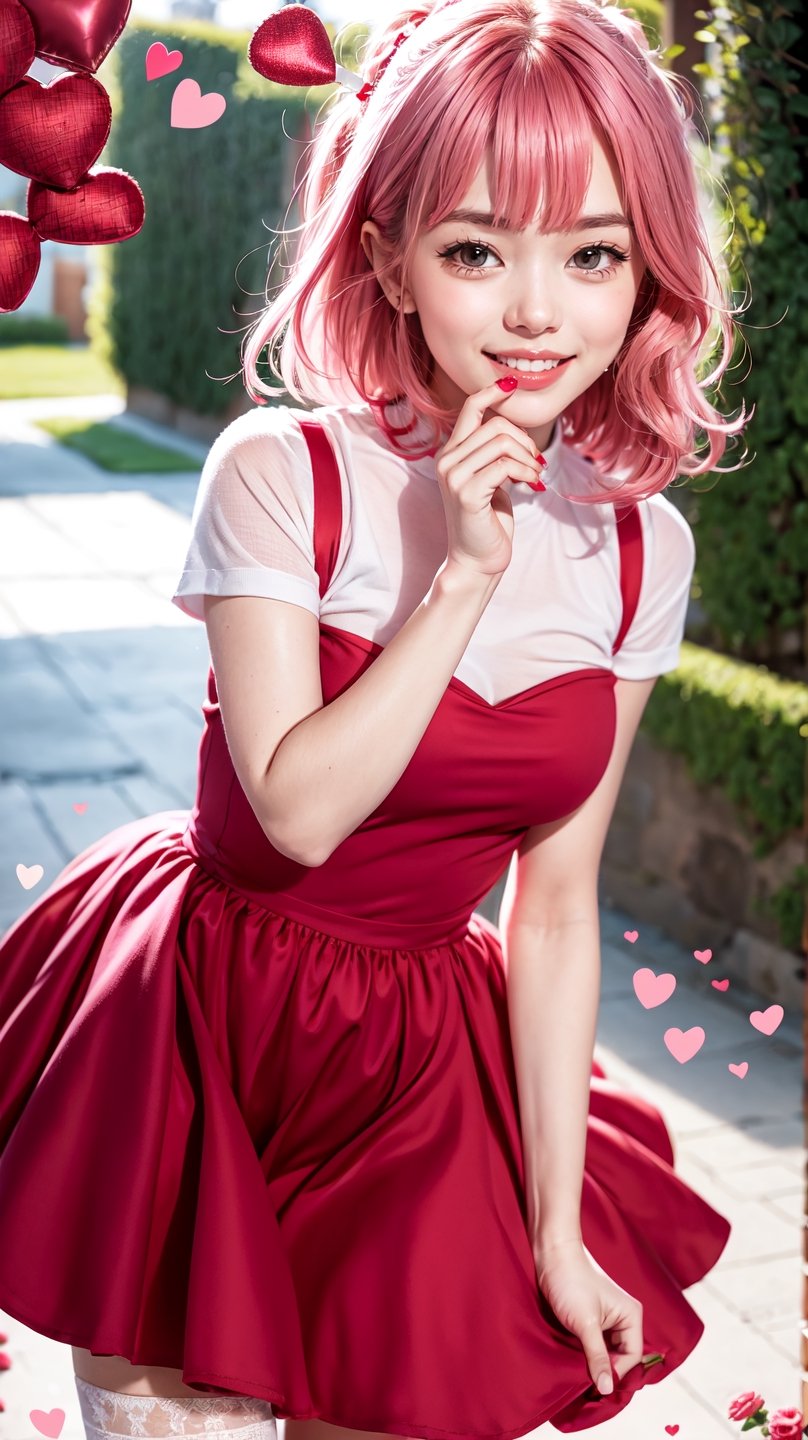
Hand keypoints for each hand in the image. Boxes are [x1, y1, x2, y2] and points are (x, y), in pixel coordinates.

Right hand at [433, 378, 546, 579]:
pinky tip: (533, 484)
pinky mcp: (466, 494)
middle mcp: (446, 461)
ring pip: (501, 442)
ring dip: (528, 457)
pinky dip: (526, 472)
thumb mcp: (491, 478)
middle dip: (525, 440)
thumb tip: (513, 424)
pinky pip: (505, 466)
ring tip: (535, 474)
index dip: (493, 392)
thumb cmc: (488, 520)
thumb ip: (494, 452)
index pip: (470, 408)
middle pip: (495, 425)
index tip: (512, 385)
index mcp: (450, 453)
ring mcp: (453, 477)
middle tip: (536, 463)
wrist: (478, 560)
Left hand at [533, 1239, 643, 1396]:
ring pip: (607, 1354)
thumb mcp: (585, 1323)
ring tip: (580, 1374)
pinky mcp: (591, 1322)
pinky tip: (575, 1363)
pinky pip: (595, 1347)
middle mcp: (624, 1320)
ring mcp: (607, 1321)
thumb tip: (608, 1389)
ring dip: (595, 1365)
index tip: (596, 1385)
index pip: (632, 1358)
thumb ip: (598, 1357)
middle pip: (621, 1358)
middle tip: (587, 1385)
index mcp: (631, 1317)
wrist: (551, 1255)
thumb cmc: (571, 1283)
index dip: (616, 1373)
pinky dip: (587, 1356)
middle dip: (606, 1371)